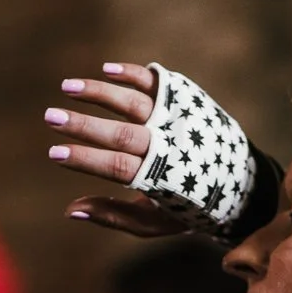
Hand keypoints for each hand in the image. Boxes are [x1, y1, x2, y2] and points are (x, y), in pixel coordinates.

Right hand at [44, 62, 187, 237]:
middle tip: (50, 116)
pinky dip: (133, 75)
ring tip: (67, 87)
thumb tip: (70, 210)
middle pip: (122, 133)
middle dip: (83, 125)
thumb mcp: (153, 222)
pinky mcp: (185, 100)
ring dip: (100, 92)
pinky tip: (106, 69)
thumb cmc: (188, 206)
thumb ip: (113, 215)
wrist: (241, 181)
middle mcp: (169, 145)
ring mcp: (178, 119)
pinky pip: (157, 83)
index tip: (55, 153)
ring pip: (136, 102)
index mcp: (160, 178)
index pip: (116, 166)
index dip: (85, 160)